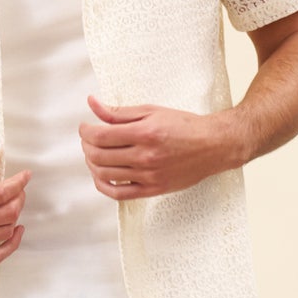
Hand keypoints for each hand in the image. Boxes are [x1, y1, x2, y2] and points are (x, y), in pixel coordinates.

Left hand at [78, 96, 238, 198]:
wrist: (213, 146)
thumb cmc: (184, 126)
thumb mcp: (152, 111)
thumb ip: (120, 112)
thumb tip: (92, 103)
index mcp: (145, 133)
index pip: (100, 136)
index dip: (86, 131)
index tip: (85, 127)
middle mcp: (145, 156)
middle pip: (98, 155)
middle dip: (87, 146)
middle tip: (89, 139)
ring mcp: (148, 176)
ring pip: (104, 174)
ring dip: (92, 163)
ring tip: (94, 153)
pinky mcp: (152, 190)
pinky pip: (118, 193)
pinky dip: (102, 185)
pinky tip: (100, 175)